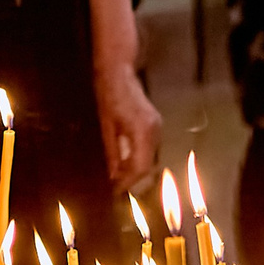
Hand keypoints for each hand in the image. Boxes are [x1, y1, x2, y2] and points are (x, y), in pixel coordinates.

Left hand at [93, 60, 160, 190]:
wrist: (118, 72)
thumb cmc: (108, 96)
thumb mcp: (106, 127)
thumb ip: (113, 153)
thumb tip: (114, 175)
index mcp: (142, 132)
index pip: (140, 167)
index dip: (128, 182)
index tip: (116, 191)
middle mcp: (154, 131)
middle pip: (147, 165)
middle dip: (132, 178)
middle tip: (115, 185)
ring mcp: (157, 126)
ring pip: (149, 157)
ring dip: (135, 168)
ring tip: (118, 174)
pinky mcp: (155, 124)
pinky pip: (149, 148)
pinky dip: (138, 156)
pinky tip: (125, 159)